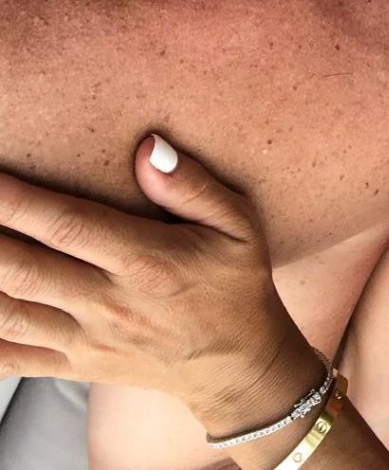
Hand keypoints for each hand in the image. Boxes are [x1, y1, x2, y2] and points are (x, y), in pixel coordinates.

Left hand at [0, 137, 317, 428]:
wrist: (239, 368)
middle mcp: (108, 303)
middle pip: (23, 269)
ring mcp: (86, 340)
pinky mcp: (74, 365)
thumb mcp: (239, 225)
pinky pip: (12, 358)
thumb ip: (193, 185)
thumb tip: (148, 146)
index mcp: (146, 260)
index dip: (18, 200)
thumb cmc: (237, 283)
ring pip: (8, 313)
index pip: (67, 224)